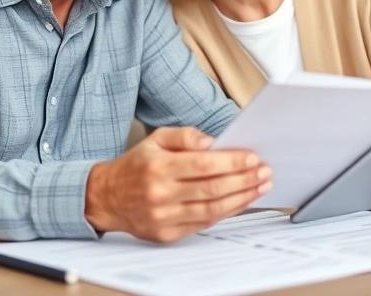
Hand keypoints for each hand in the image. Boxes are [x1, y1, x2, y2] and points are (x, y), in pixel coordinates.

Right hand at [85, 127, 271, 241]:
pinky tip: (240, 202)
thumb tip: (213, 142)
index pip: (202, 164)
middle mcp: (160, 193)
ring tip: (260, 187)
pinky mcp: (167, 233)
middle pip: (211, 188)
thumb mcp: (155, 139)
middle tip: (264, 172)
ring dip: (241, 199)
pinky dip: (226, 212)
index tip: (252, 158)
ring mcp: (164, 216)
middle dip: (244, 180)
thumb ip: (185, 136)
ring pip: (211, 209)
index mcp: (158, 166)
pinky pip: (204, 223)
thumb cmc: (136, 166)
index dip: (231, 162)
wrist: (106, 198)